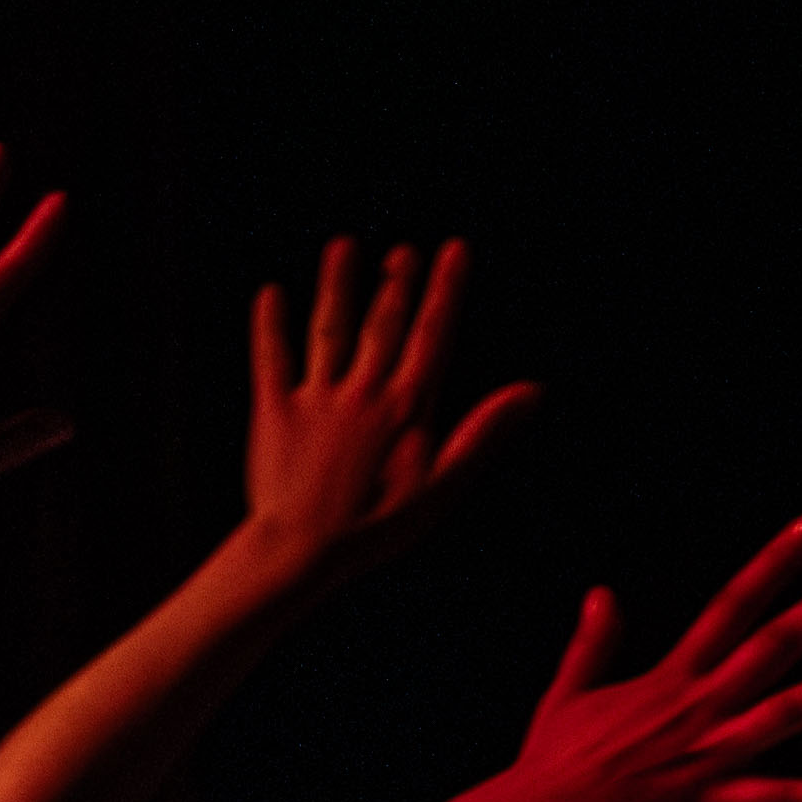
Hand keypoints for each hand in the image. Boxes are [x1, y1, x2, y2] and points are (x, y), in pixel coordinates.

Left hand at [233, 237, 530, 578]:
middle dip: (395, 283)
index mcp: (407, 408)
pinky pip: (272, 360)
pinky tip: (268, 294)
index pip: (431, 335)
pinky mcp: (274, 414)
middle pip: (382, 325)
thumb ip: (483, 434)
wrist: (299, 553)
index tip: (453, 249)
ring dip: (337, 286)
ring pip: (329, 330)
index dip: (445, 290)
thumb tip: (532, 392)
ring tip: (341, 247)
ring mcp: (317, 400)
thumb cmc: (373, 531)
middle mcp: (364, 393)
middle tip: (402, 250)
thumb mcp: (441, 489)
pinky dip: (270, 327)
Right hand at [481, 519, 801, 801]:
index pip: (732, 606)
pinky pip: (775, 800)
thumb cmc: (544, 768)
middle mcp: (696, 707)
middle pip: (775, 643)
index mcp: (669, 681)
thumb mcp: (566, 696)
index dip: (775, 564)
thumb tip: (601, 594)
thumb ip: (592, 645)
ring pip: (787, 710)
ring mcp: (704, 756)